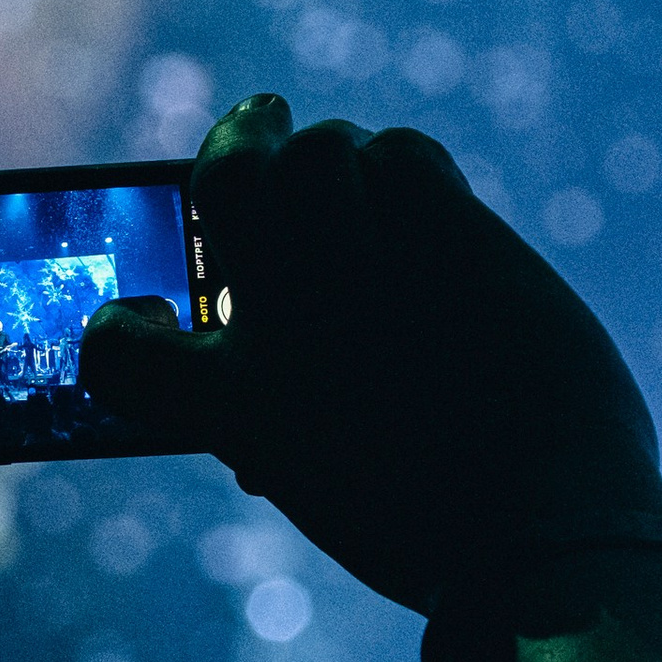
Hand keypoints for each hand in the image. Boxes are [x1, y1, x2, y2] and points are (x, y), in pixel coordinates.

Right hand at [80, 95, 661, 615]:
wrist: (542, 539)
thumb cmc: (436, 530)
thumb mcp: (324, 486)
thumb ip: (284, 413)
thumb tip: (276, 336)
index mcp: (228, 407)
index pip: (119, 352)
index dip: (118, 327)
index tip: (144, 316)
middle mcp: (277, 323)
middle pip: (227, 184)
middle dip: (237, 143)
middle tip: (259, 123)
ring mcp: (359, 270)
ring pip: (320, 154)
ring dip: (332, 157)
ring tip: (350, 171)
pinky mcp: (446, 237)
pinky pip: (403, 155)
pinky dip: (402, 166)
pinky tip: (421, 196)